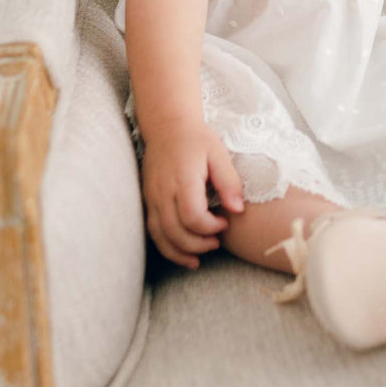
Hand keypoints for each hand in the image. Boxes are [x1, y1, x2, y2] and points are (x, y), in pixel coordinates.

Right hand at [140, 121, 244, 267]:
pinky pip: (153, 232)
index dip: (211, 227)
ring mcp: (152, 198)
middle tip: (217, 241)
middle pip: (175, 232)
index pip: (192, 216)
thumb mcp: (219, 154)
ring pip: (161, 236)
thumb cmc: (197, 139)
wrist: (168, 127)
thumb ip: (229, 182)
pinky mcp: (147, 202)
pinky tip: (182, 254)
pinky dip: (166, 247)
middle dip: (198, 244)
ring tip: (199, 259)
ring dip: (180, 252)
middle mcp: (163, 192)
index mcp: (183, 179)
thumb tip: (238, 210)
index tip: (226, 221)